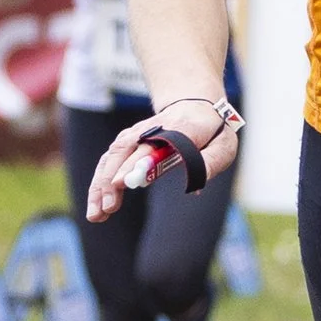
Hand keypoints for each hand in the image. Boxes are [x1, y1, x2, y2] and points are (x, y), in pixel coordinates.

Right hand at [84, 96, 240, 221]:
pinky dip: (99, 184)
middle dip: (111, 179)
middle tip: (108, 208)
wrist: (194, 105)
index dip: (138, 162)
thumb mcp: (224, 145)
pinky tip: (97, 207)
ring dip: (99, 185)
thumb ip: (210, 163)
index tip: (123, 182)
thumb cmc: (211, 131)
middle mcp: (151, 128)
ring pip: (111, 157)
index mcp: (180, 128)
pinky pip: (108, 162)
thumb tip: (193, 191)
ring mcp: (136, 134)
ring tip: (96, 215)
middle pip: (124, 150)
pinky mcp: (127, 142)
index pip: (155, 145)